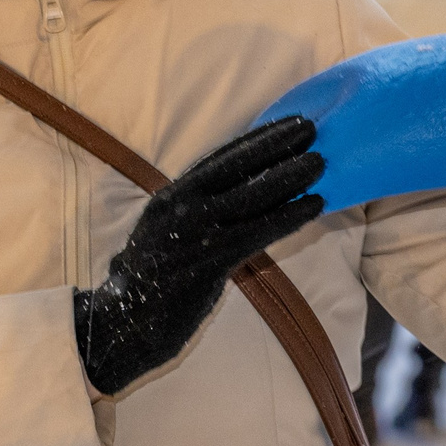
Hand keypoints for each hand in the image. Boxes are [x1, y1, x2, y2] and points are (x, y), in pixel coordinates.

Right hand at [73, 116, 325, 396]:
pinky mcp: (213, 260)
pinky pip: (261, 231)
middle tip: (311, 128)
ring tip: (320, 162)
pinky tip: (314, 205)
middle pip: (239, 166)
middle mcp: (183, 206)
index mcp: (171, 196)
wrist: (125, 323)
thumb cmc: (150, 280)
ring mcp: (197, 232)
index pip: (220, 156)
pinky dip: (290, 215)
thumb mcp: (164, 231)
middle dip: (277, 145)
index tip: (284, 122)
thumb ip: (194, 210)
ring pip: (255, 195)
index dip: (256, 137)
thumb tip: (233, 194)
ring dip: (291, 176)